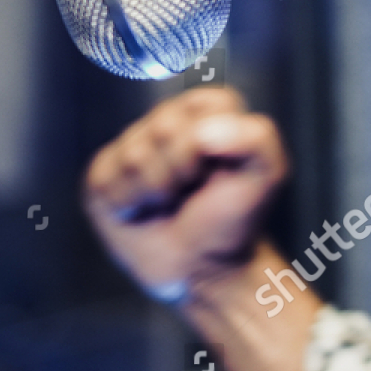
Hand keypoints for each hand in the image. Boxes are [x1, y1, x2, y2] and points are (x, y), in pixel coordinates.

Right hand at [84, 87, 288, 302]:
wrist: (201, 266)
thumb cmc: (233, 219)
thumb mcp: (266, 174)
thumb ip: (257, 138)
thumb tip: (205, 131)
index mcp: (210, 112)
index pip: (202, 104)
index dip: (209, 142)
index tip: (218, 168)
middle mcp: (169, 121)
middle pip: (162, 127)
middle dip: (182, 169)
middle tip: (192, 190)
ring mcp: (133, 146)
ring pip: (132, 155)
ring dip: (155, 190)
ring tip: (169, 202)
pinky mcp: (104, 174)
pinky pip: (104, 179)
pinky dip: (127, 203)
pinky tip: (142, 210)